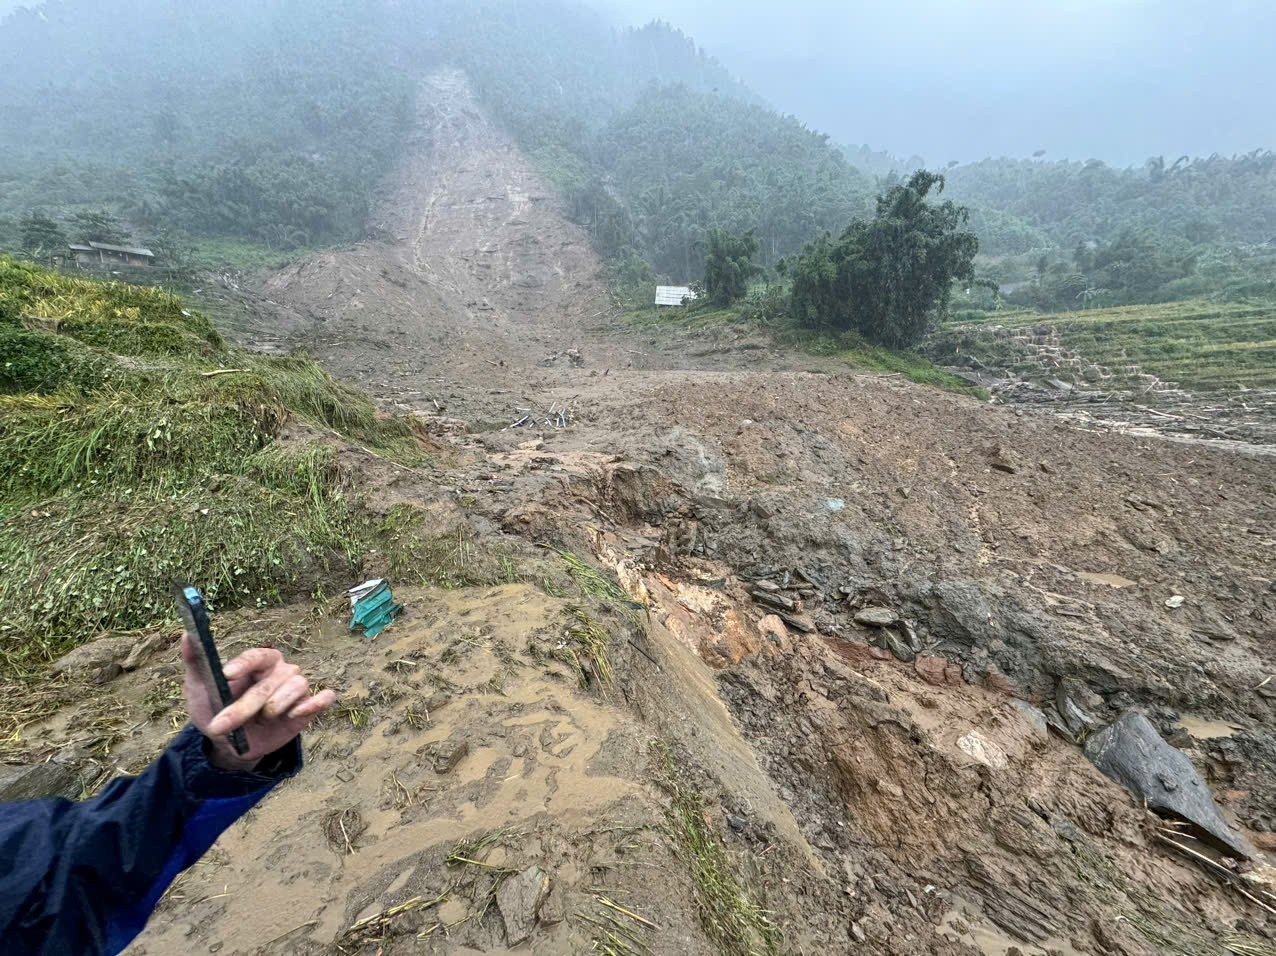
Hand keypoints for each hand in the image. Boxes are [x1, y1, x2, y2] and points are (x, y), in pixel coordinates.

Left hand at [182, 637, 336, 771]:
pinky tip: (296, 714)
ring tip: (261, 720)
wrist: (229, 743)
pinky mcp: (309, 707)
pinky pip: (322, 699)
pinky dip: (313, 704)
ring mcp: (297, 688)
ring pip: (296, 687)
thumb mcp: (199, 688)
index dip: (244, 663)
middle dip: (244, 707)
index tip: (226, 675)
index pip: (257, 656)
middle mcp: (281, 671)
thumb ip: (196, 661)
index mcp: (259, 662)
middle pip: (270, 682)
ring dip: (275, 706)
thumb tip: (187, 633)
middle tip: (221, 725)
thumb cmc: (215, 709)